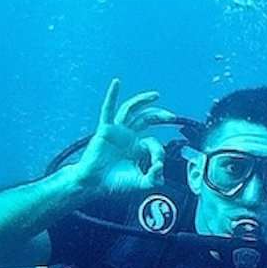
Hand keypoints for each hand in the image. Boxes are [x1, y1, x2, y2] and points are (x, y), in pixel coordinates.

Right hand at [69, 78, 178, 201]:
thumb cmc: (114, 183)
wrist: (94, 184)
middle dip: (160, 115)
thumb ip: (154, 178)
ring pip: (131, 110)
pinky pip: (108, 109)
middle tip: (172, 116)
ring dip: (143, 101)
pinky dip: (112, 95)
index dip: (158, 152)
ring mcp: (117, 131)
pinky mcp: (105, 129)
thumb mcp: (140, 183)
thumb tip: (161, 168)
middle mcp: (127, 136)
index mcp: (136, 147)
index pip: (153, 141)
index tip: (157, 165)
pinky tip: (116, 83)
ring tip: (156, 95)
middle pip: (146, 119)